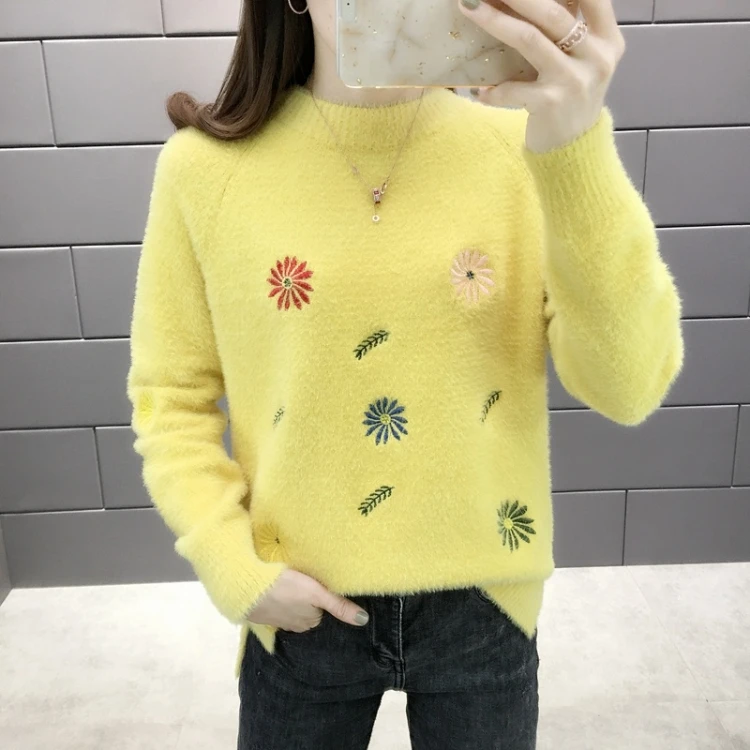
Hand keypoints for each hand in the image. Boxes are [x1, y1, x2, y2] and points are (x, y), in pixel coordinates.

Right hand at [245, 569, 369, 631]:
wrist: (248, 589)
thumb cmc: (286, 589)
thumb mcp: (316, 593)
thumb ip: (339, 605)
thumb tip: (364, 620)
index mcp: (309, 623)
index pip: (323, 612)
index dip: (323, 599)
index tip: (321, 587)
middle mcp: (295, 626)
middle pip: (308, 612)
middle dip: (309, 601)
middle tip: (308, 582)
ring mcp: (278, 621)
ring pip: (293, 610)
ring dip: (294, 600)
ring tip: (295, 585)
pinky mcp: (264, 613)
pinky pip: (278, 607)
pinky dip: (280, 599)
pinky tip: (279, 590)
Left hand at [459, 0, 625, 152]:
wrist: (574, 149)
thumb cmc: (572, 97)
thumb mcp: (583, 60)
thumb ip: (570, 28)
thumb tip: (526, 4)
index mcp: (607, 39)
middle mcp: (596, 56)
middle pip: (551, 12)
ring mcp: (574, 80)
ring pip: (529, 39)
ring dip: (495, 22)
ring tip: (469, 8)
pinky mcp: (550, 103)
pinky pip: (512, 88)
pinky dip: (492, 88)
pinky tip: (479, 91)